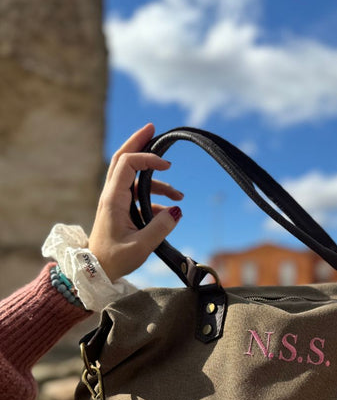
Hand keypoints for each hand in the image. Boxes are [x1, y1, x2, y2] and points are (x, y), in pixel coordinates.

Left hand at [88, 123, 182, 281]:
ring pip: (132, 177)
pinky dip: (153, 197)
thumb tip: (177, 210)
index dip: (147, 158)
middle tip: (154, 128)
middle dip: (139, 142)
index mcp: (113, 199)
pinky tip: (168, 212)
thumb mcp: (141, 247)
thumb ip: (161, 228)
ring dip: (155, 181)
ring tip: (179, 196)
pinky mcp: (118, 211)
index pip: (128, 163)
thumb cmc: (114, 260)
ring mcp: (114, 202)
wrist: (94, 271)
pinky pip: (136, 195)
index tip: (167, 166)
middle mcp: (111, 195)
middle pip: (122, 158)